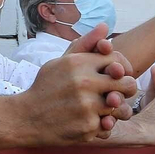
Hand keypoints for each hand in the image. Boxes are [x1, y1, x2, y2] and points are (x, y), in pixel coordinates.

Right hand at [22, 24, 137, 144]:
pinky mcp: (88, 127)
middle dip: (126, 90)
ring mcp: (87, 106)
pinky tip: (88, 121)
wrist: (26, 118)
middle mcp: (85, 82)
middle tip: (117, 94)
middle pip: (128, 84)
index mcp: (79, 63)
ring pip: (121, 107)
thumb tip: (104, 26)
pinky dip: (101, 126)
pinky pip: (109, 126)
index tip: (116, 76)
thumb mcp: (61, 62)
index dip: (122, 69)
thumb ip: (85, 43)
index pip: (118, 60)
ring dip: (114, 110)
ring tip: (101, 110)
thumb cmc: (46, 87)